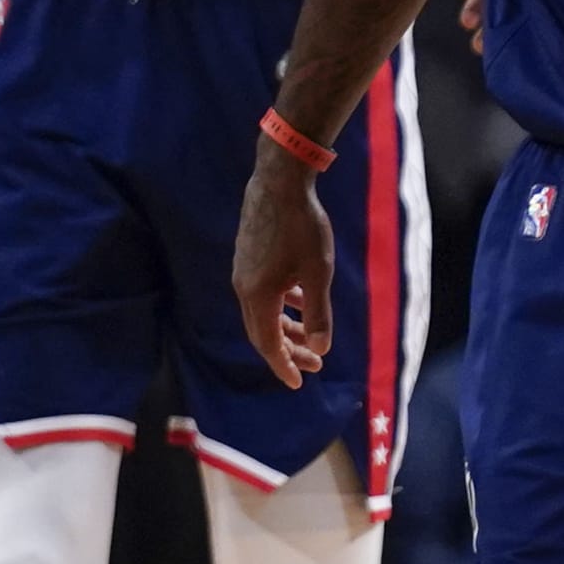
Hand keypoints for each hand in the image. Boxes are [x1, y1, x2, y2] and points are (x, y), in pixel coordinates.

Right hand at [234, 147, 334, 389]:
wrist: (279, 180)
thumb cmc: (303, 226)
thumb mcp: (319, 272)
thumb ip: (319, 314)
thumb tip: (320, 349)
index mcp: (259, 295)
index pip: (268, 344)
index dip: (283, 366)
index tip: (297, 383)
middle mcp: (244, 287)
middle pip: (263, 332)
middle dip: (289, 351)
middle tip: (315, 364)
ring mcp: (243, 270)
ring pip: (264, 312)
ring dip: (286, 328)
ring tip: (311, 336)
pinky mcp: (248, 256)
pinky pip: (263, 293)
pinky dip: (282, 305)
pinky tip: (301, 299)